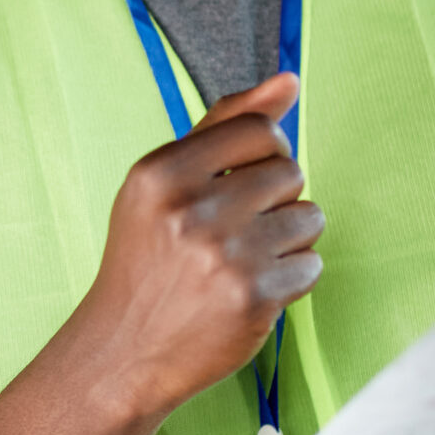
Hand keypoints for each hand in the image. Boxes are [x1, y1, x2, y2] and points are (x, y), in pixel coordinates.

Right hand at [74, 72, 324, 426]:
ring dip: (288, 243)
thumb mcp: (163, 185)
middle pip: (290, 172)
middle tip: (233, 234)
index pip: (260, 130)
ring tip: (243, 264)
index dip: (264, 156)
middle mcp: (191, 208)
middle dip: (275, 202)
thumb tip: (289, 81)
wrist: (121, 353)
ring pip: (310, 219)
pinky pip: (312, 266)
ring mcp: (224, 254)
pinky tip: (249, 293)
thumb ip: (224, 126)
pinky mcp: (253, 297)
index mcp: (162, 173)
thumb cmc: (146, 262)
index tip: (242, 185)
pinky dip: (290, 281)